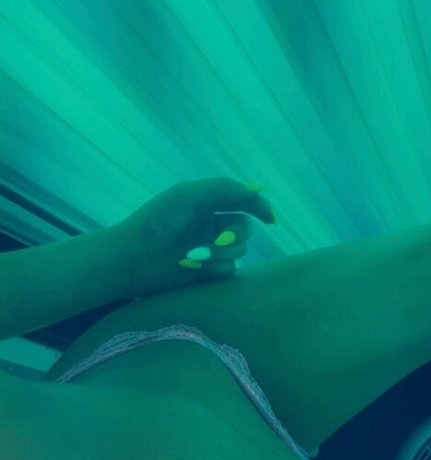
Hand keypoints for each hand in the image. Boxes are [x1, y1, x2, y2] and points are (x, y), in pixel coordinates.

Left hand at [114, 178, 275, 299]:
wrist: (132, 258)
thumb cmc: (155, 222)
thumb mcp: (188, 195)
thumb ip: (224, 188)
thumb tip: (257, 191)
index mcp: (206, 202)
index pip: (243, 200)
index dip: (259, 206)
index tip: (269, 218)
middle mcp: (210, 224)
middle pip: (244, 228)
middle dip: (235, 234)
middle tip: (219, 239)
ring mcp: (208, 248)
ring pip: (238, 250)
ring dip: (221, 252)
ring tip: (194, 255)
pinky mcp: (205, 272)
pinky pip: (228, 270)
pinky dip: (214, 267)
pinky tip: (192, 266)